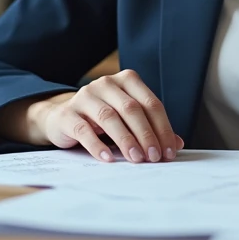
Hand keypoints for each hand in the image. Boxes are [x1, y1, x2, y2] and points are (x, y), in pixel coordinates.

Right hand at [32, 70, 183, 163]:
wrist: (62, 117)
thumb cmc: (102, 119)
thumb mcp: (128, 120)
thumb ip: (152, 129)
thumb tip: (176, 145)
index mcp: (127, 80)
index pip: (151, 103)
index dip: (162, 128)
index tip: (168, 151)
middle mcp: (106, 84)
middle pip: (131, 109)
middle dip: (146, 135)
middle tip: (154, 157)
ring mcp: (85, 96)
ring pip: (109, 117)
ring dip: (125, 140)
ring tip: (136, 159)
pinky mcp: (67, 114)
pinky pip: (84, 129)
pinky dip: (97, 145)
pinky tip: (108, 158)